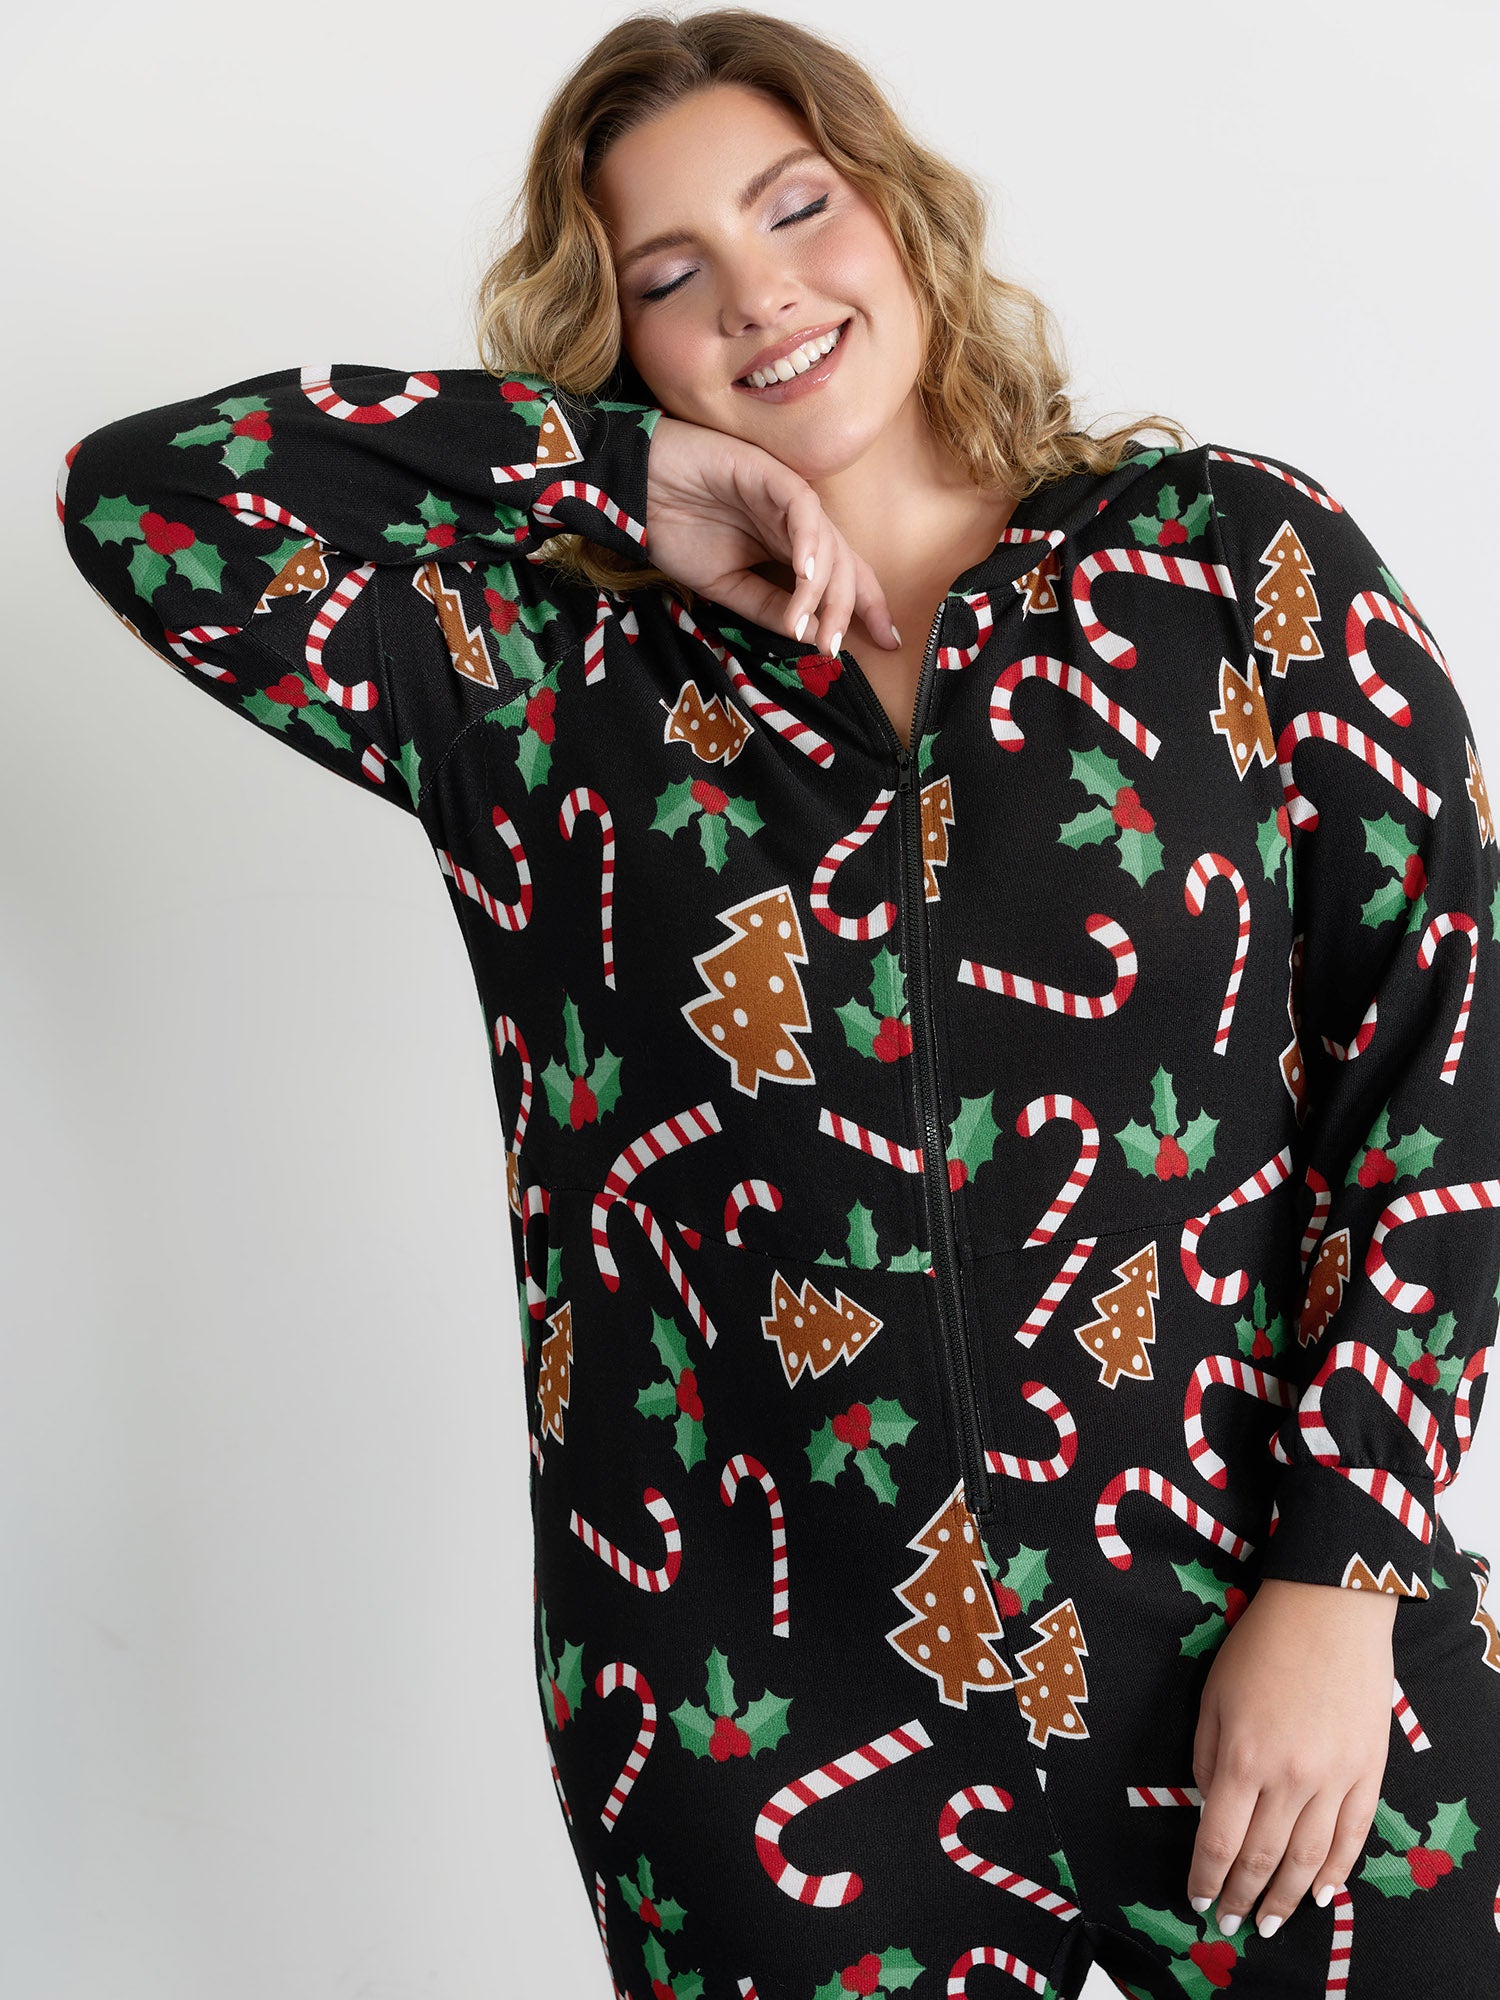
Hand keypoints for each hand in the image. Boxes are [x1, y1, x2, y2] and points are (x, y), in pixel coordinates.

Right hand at [644, 415, 899, 653]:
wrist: (633, 488)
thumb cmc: (674, 529)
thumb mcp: (723, 585)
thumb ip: (765, 605)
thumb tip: (807, 634)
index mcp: (789, 546)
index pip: (843, 577)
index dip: (868, 608)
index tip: (888, 643)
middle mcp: (796, 523)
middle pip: (845, 565)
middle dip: (848, 609)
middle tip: (834, 648)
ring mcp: (786, 497)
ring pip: (828, 543)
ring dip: (822, 591)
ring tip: (810, 626)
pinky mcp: (771, 474)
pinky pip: (803, 511)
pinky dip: (808, 545)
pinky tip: (805, 576)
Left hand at [1188, 1576, 1396, 1937]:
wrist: (1328, 1609)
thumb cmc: (1261, 1644)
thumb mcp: (1213, 1695)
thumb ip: (1208, 1758)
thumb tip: (1212, 1808)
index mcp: (1243, 1757)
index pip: (1220, 1839)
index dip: (1207, 1876)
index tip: (1197, 1900)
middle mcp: (1290, 1777)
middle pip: (1264, 1858)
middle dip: (1242, 1897)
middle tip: (1229, 1923)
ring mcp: (1334, 1778)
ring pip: (1309, 1858)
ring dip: (1289, 1899)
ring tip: (1272, 1924)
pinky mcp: (1368, 1771)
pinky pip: (1352, 1835)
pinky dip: (1337, 1870)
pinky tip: (1323, 1893)